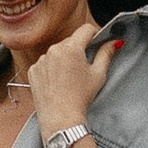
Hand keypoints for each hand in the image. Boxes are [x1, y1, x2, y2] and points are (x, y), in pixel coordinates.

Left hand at [26, 22, 119, 146]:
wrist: (60, 118)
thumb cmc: (80, 98)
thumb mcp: (98, 74)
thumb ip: (106, 54)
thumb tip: (114, 42)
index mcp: (71, 48)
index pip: (86, 29)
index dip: (95, 34)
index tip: (97, 41)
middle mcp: (53, 50)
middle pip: (71, 41)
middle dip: (79, 49)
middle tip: (85, 66)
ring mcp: (41, 60)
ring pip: (57, 52)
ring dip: (64, 58)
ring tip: (70, 78)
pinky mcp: (33, 70)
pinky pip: (45, 63)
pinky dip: (51, 68)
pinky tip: (58, 82)